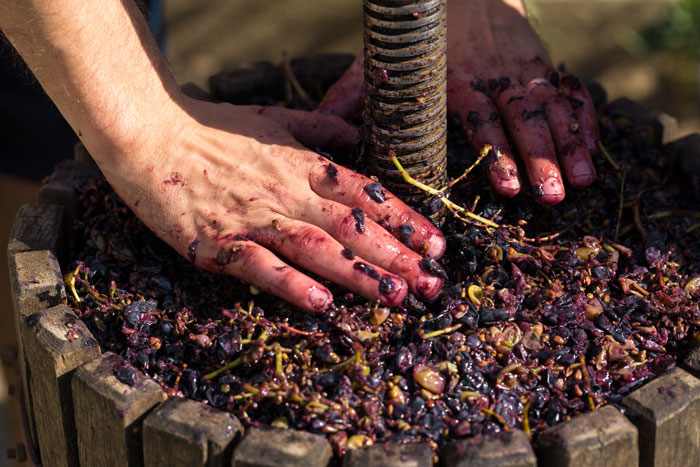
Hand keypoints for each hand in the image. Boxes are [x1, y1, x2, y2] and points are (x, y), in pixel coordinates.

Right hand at [108, 97, 445, 311]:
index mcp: (302, 163)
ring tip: (395, 297)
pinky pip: (260, 266)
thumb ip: (320, 131)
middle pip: (351, 227)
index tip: (437, 243)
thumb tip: (358, 140)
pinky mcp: (218, 243)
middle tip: (433, 284)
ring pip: (316, 248)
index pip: (365, 193)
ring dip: (358, 274)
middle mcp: (286, 191)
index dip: (405, 219)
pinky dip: (291, 285)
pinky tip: (321, 304)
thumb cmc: (214, 128)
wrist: (149, 135)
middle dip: (397, 256)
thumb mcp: (274, 119)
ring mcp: (253, 219)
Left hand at [317, 0, 599, 203]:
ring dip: (569, 145)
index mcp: (456, 80)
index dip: (497, 154)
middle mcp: (494, 76)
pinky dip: (585, 119)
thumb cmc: (419, 36)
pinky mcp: (542, 65)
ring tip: (585, 181)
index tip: (509, 188)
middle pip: (522, 119)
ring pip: (552, 108)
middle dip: (541, 158)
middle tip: (552, 196)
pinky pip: (570, 91)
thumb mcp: (381, 60)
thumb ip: (351, 96)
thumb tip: (320, 132)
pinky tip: (594, 149)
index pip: (480, 120)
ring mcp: (523, 70)